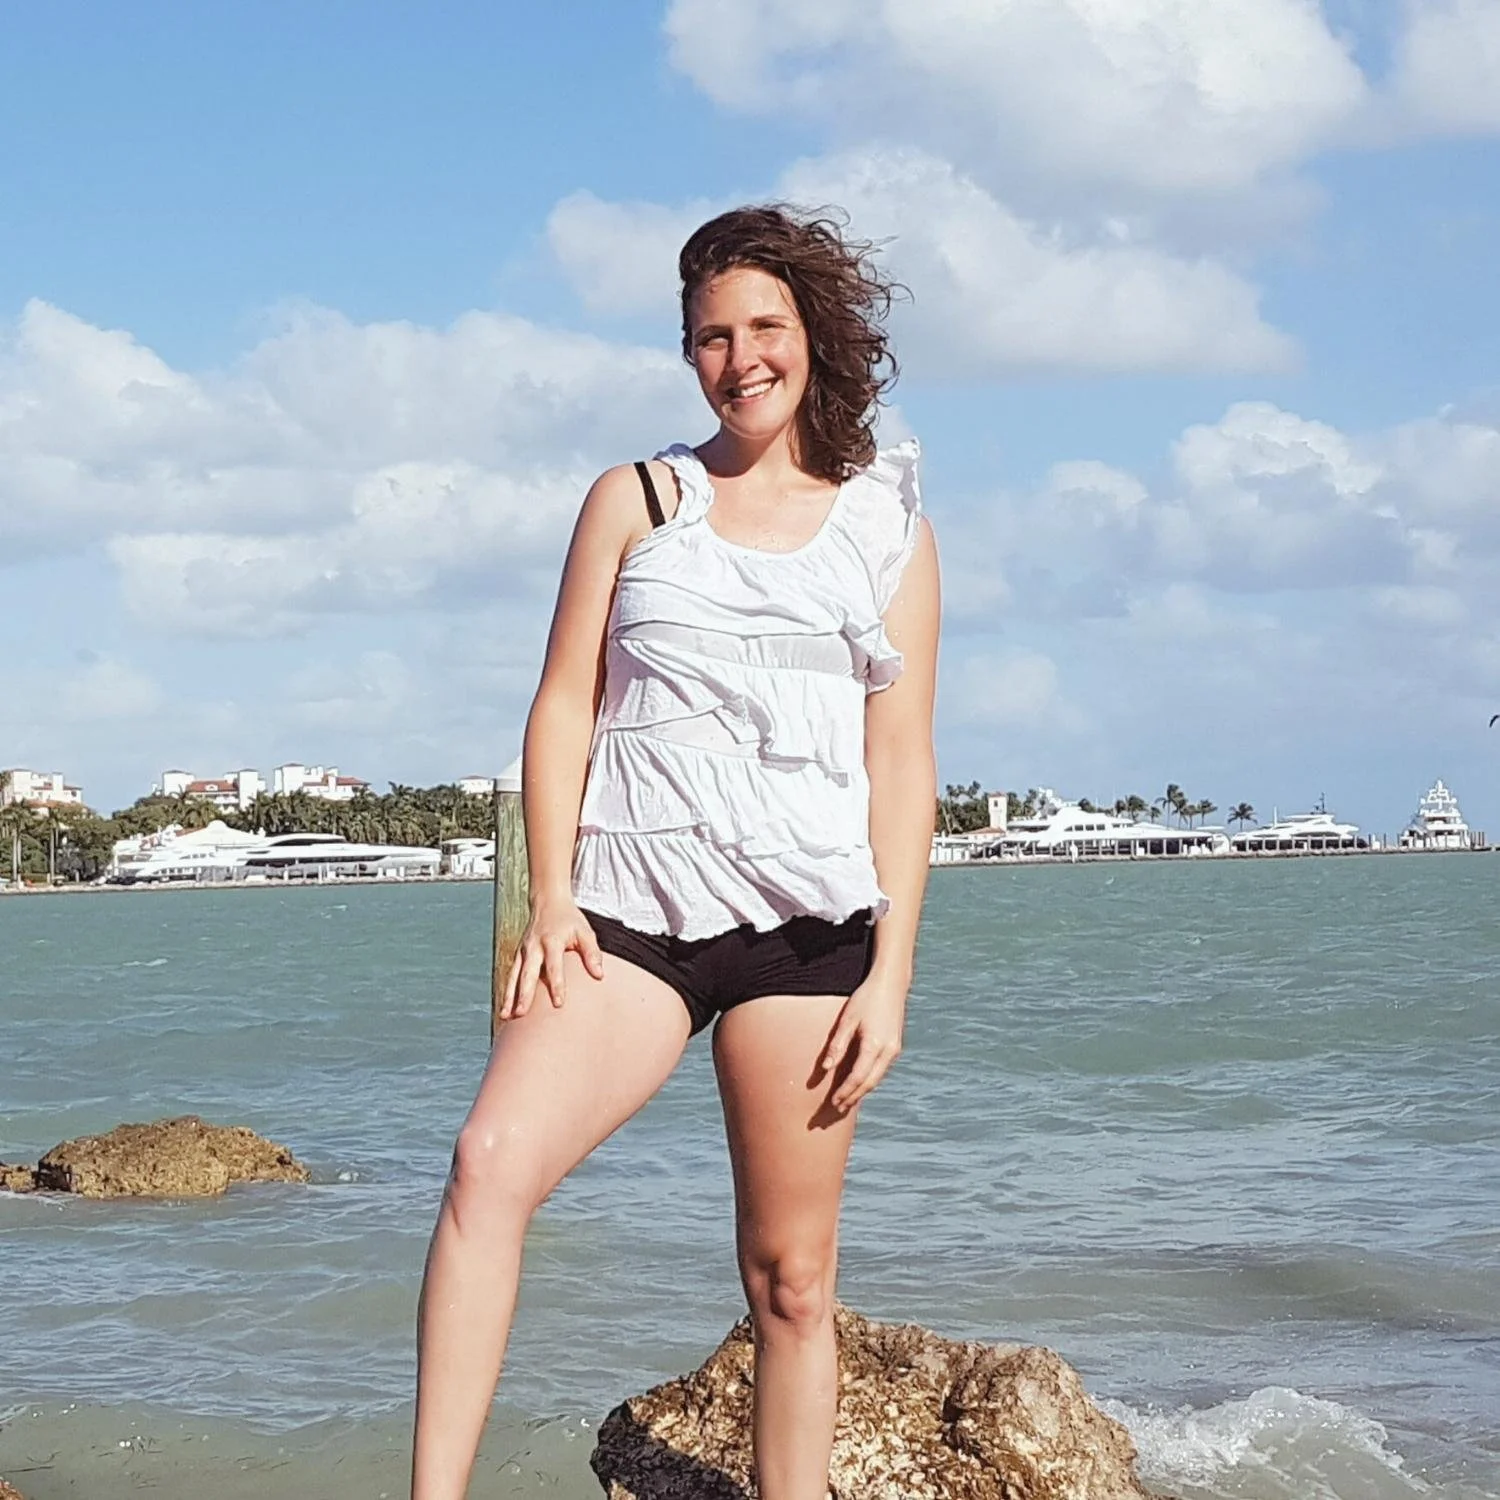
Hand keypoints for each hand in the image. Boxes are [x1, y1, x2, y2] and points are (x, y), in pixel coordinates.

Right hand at [500, 894, 604, 1019]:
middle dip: (524, 994)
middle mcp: (533, 946)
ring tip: (506, 1016)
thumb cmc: (569, 920)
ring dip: (509, 996)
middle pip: (527, 973)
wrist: (548, 902)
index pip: (554, 966)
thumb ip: (592, 953)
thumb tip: (599, 975)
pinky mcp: (518, 955)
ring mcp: (523, 951)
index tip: (558, 1004)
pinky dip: (506, 992)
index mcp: (552, 940)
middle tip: (522, 1013)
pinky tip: (505, 1010)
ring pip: (514, 976)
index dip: (556, 985)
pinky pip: (511, 976)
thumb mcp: (585, 932)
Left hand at [818, 971, 907, 1112]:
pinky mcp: (896, 1046)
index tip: (832, 1102)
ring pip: (877, 1078)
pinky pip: (882, 1070)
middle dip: (854, 1097)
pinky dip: (870, 1080)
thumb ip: (837, 1045)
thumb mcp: (847, 1019)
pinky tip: (860, 1083)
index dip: (845, 1092)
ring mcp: (895, 1050)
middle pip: (869, 1083)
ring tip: (847, 1100)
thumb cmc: (866, 999)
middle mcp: (888, 1051)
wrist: (891, 984)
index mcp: (875, 1045)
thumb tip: (825, 1069)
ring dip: (862, 1091)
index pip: (858, 1077)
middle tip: (838, 1109)